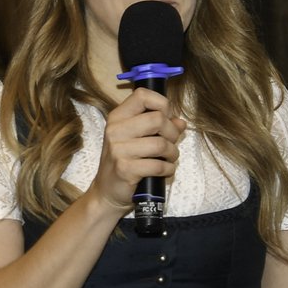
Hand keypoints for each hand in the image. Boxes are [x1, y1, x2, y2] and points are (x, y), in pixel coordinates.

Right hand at [91, 88, 185, 212]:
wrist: (107, 191)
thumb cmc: (124, 162)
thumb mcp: (137, 139)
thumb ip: (158, 127)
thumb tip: (180, 122)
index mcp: (117, 118)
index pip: (142, 95)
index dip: (162, 104)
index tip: (166, 118)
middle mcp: (115, 130)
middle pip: (157, 119)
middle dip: (172, 133)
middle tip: (171, 143)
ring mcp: (118, 150)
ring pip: (161, 144)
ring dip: (173, 153)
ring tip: (169, 159)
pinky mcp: (125, 169)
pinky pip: (158, 165)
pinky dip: (168, 169)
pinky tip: (165, 171)